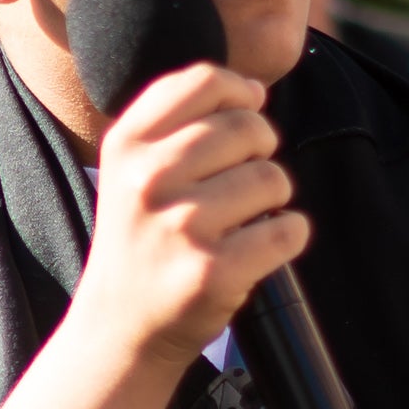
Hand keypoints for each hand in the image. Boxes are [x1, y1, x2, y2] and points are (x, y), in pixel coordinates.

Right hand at [76, 61, 308, 370]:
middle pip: (249, 127)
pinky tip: (256, 249)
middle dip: (261, 151)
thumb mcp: (131, 169)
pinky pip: (288, 230)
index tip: (245, 116)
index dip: (241, 94)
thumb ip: (179, 119)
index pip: (206, 81)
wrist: (120, 327)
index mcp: (127, 144)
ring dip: (274, 199)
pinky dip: (287, 237)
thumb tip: (256, 90)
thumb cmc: (141, 239)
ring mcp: (181, 226)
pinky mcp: (213, 270)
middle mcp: (148, 180)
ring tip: (244, 220)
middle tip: (241, 183)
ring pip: (273, 179)